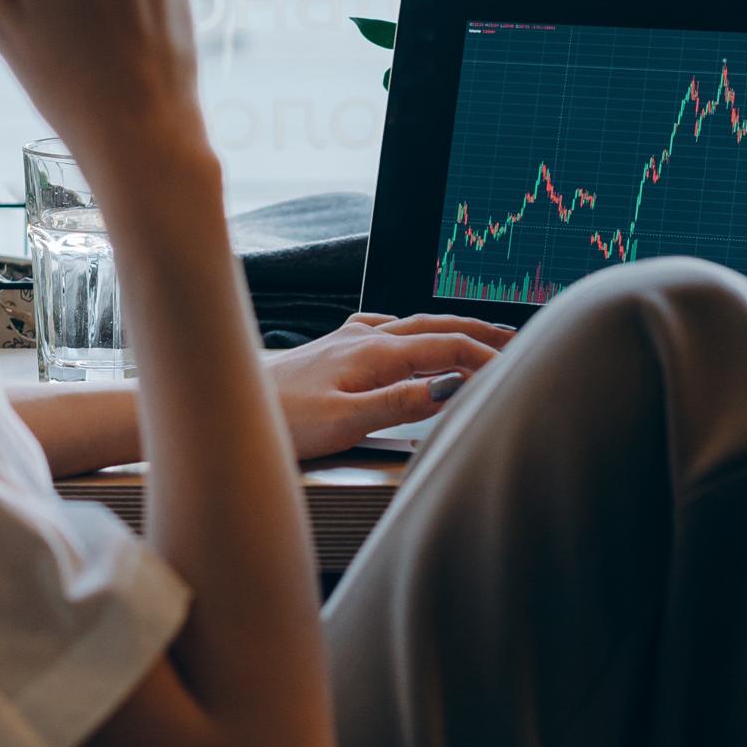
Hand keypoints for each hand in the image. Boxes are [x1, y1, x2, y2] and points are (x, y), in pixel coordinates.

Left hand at [263, 313, 514, 458]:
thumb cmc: (282, 419)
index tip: (517, 370)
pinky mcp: (334, 347)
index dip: (485, 358)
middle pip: (437, 329)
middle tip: (519, 341)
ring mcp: (349, 338)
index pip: (447, 349)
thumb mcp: (345, 421)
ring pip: (413, 325)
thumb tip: (451, 387)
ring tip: (479, 334)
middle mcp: (366, 337)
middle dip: (479, 333)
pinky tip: (405, 333)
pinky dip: (412, 329)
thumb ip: (400, 403)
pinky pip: (385, 328)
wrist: (228, 404)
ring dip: (450, 329)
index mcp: (377, 353)